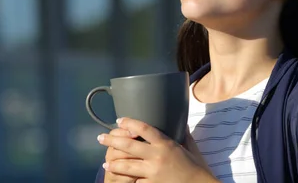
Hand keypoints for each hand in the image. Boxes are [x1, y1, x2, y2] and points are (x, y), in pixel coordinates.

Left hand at [97, 118, 216, 182]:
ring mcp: (153, 172)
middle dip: (112, 141)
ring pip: (127, 166)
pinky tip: (121, 180)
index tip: (119, 120)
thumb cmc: (196, 167)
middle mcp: (157, 156)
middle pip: (129, 145)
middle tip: (100, 138)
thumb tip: (181, 123)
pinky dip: (129, 181)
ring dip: (114, 164)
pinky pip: (136, 182)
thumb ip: (182, 134)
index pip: (144, 128)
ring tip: (105, 163)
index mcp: (166, 143)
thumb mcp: (190, 147)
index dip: (130, 123)